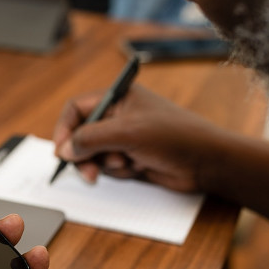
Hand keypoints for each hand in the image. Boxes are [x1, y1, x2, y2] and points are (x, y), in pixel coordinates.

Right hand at [53, 84, 228, 191]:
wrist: (206, 162)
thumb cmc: (175, 137)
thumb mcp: (127, 133)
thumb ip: (90, 139)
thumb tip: (64, 149)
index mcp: (118, 97)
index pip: (77, 109)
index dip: (65, 129)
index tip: (62, 151)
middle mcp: (119, 115)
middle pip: (82, 134)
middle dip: (84, 154)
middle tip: (88, 171)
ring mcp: (125, 137)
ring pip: (94, 154)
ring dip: (105, 163)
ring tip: (127, 163)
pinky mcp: (132, 157)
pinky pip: (109, 166)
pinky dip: (119, 171)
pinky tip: (139, 168)